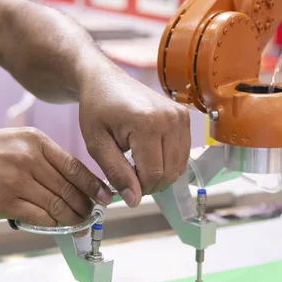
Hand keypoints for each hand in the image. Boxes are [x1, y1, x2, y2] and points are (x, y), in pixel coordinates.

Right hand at [0, 128, 112, 225]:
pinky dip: (53, 224)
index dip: (94, 186)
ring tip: (80, 224)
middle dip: (86, 206)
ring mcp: (17, 181)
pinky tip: (58, 226)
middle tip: (93, 216)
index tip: (105, 197)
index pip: (75, 167)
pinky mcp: (5, 202)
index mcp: (36, 141)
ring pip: (58, 206)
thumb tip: (75, 183)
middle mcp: (29, 159)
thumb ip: (44, 159)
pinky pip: (40, 217)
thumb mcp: (17, 143)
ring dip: (73, 219)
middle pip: (69, 189)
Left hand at [78, 69, 190, 206]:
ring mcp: (181, 116)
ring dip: (160, 174)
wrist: (105, 81)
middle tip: (128, 178)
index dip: (139, 189)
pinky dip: (167, 162)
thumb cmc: (97, 109)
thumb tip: (134, 200)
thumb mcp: (97, 145)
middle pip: (170, 172)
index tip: (122, 186)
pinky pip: (182, 154)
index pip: (153, 174)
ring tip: (136, 166)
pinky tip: (148, 157)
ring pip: (179, 166)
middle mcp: (170, 118)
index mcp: (147, 123)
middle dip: (150, 183)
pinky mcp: (184, 117)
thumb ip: (116, 173)